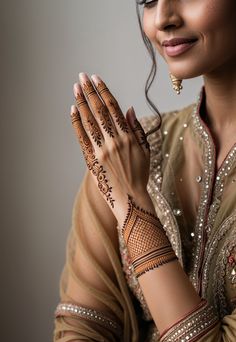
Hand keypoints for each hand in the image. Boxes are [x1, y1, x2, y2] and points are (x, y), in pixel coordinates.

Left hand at [70, 73, 150, 224]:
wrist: (131, 198)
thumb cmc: (139, 175)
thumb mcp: (145, 150)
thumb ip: (137, 129)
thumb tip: (129, 109)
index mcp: (128, 136)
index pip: (113, 107)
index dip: (104, 91)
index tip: (97, 79)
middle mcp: (114, 140)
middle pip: (99, 110)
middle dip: (90, 91)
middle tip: (82, 77)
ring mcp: (101, 150)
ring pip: (89, 121)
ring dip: (81, 102)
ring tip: (76, 88)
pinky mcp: (91, 160)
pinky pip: (82, 138)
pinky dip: (76, 123)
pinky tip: (72, 110)